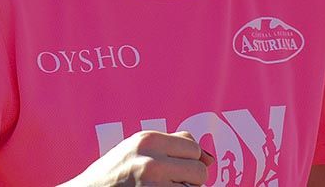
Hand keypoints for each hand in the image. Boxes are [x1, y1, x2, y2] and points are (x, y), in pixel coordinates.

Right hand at [62, 131, 212, 186]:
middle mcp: (151, 162)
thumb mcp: (139, 149)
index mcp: (148, 141)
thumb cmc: (114, 173)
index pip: (193, 148)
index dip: (188, 161)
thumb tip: (210, 159)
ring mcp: (151, 186)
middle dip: (190, 180)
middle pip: (199, 172)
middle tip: (169, 183)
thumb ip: (174, 144)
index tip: (173, 169)